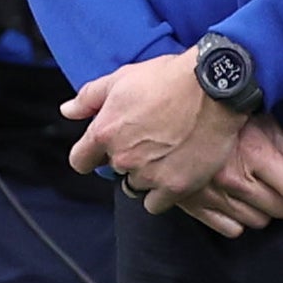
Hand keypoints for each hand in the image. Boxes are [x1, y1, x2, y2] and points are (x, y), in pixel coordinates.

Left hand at [64, 51, 251, 213]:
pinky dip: (163, 193)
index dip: (91, 156)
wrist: (215, 87)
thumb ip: (89, 98)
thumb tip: (67, 111)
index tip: (104, 151)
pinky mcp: (176, 187)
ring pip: (136, 188)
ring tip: (165, 155)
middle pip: (114, 172)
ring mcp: (150, 175)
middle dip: (126, 159)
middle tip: (149, 141)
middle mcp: (123, 158)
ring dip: (145, 176)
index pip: (80, 161)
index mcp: (104, 132)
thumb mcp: (122, 78)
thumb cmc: (169, 78)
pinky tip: (174, 173)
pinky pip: (157, 204)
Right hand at [175, 117, 282, 236]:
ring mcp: (212, 195)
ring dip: (265, 209)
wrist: (161, 110)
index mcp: (253, 154)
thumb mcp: (261, 119)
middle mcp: (234, 179)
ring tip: (260, 189)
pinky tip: (238, 201)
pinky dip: (239, 219)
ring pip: (258, 222)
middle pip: (281, 209)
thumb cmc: (218, 109)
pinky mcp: (193, 205)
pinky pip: (230, 229)